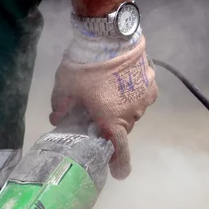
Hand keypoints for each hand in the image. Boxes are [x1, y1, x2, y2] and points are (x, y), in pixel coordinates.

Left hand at [51, 31, 157, 179]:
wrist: (109, 35)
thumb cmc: (84, 66)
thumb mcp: (65, 89)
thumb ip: (61, 108)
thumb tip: (57, 119)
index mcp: (111, 120)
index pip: (119, 150)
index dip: (120, 164)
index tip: (119, 173)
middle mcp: (131, 114)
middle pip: (122, 128)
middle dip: (111, 126)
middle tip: (97, 113)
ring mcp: (144, 98)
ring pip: (132, 111)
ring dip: (121, 108)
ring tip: (107, 92)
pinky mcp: (151, 81)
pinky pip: (141, 95)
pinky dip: (131, 93)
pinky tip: (120, 82)